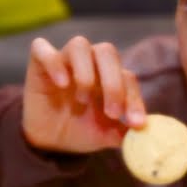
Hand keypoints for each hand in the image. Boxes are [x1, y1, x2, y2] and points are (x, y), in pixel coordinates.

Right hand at [23, 36, 147, 153]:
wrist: (50, 142)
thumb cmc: (80, 131)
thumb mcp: (106, 135)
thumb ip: (126, 132)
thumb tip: (146, 131)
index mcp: (109, 77)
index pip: (127, 77)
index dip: (134, 99)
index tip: (136, 124)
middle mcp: (90, 63)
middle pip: (107, 52)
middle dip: (113, 84)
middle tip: (112, 113)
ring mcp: (65, 60)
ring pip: (79, 44)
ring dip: (86, 73)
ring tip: (82, 100)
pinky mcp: (39, 63)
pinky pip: (42, 48)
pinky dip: (54, 62)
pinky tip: (61, 84)